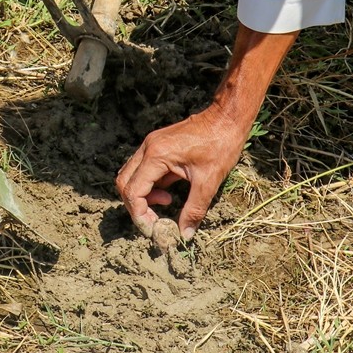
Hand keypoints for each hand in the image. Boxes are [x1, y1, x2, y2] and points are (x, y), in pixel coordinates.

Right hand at [116, 107, 245, 241]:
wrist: (228, 117)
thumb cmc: (220, 145)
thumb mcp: (208, 182)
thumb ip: (193, 210)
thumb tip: (184, 235)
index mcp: (157, 155)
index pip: (133, 191)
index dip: (139, 214)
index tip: (154, 228)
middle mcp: (148, 148)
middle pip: (125, 183)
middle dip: (136, 206)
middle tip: (155, 220)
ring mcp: (151, 144)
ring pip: (131, 176)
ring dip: (143, 195)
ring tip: (167, 202)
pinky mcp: (158, 145)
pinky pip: (143, 169)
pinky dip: (150, 185)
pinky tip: (169, 192)